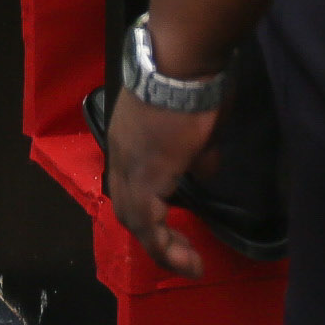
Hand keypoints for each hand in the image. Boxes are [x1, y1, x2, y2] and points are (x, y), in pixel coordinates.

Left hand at [102, 83, 219, 278]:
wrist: (180, 61)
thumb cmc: (191, 81)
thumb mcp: (195, 121)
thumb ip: (196, 150)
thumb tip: (204, 168)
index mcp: (128, 138)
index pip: (128, 181)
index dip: (147, 206)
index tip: (172, 222)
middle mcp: (121, 155)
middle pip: (126, 205)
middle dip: (152, 234)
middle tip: (181, 252)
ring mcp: (129, 166)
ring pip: (133, 218)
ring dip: (159, 246)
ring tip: (187, 263)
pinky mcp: (145, 177)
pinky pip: (148, 223)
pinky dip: (164, 246)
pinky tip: (187, 259)